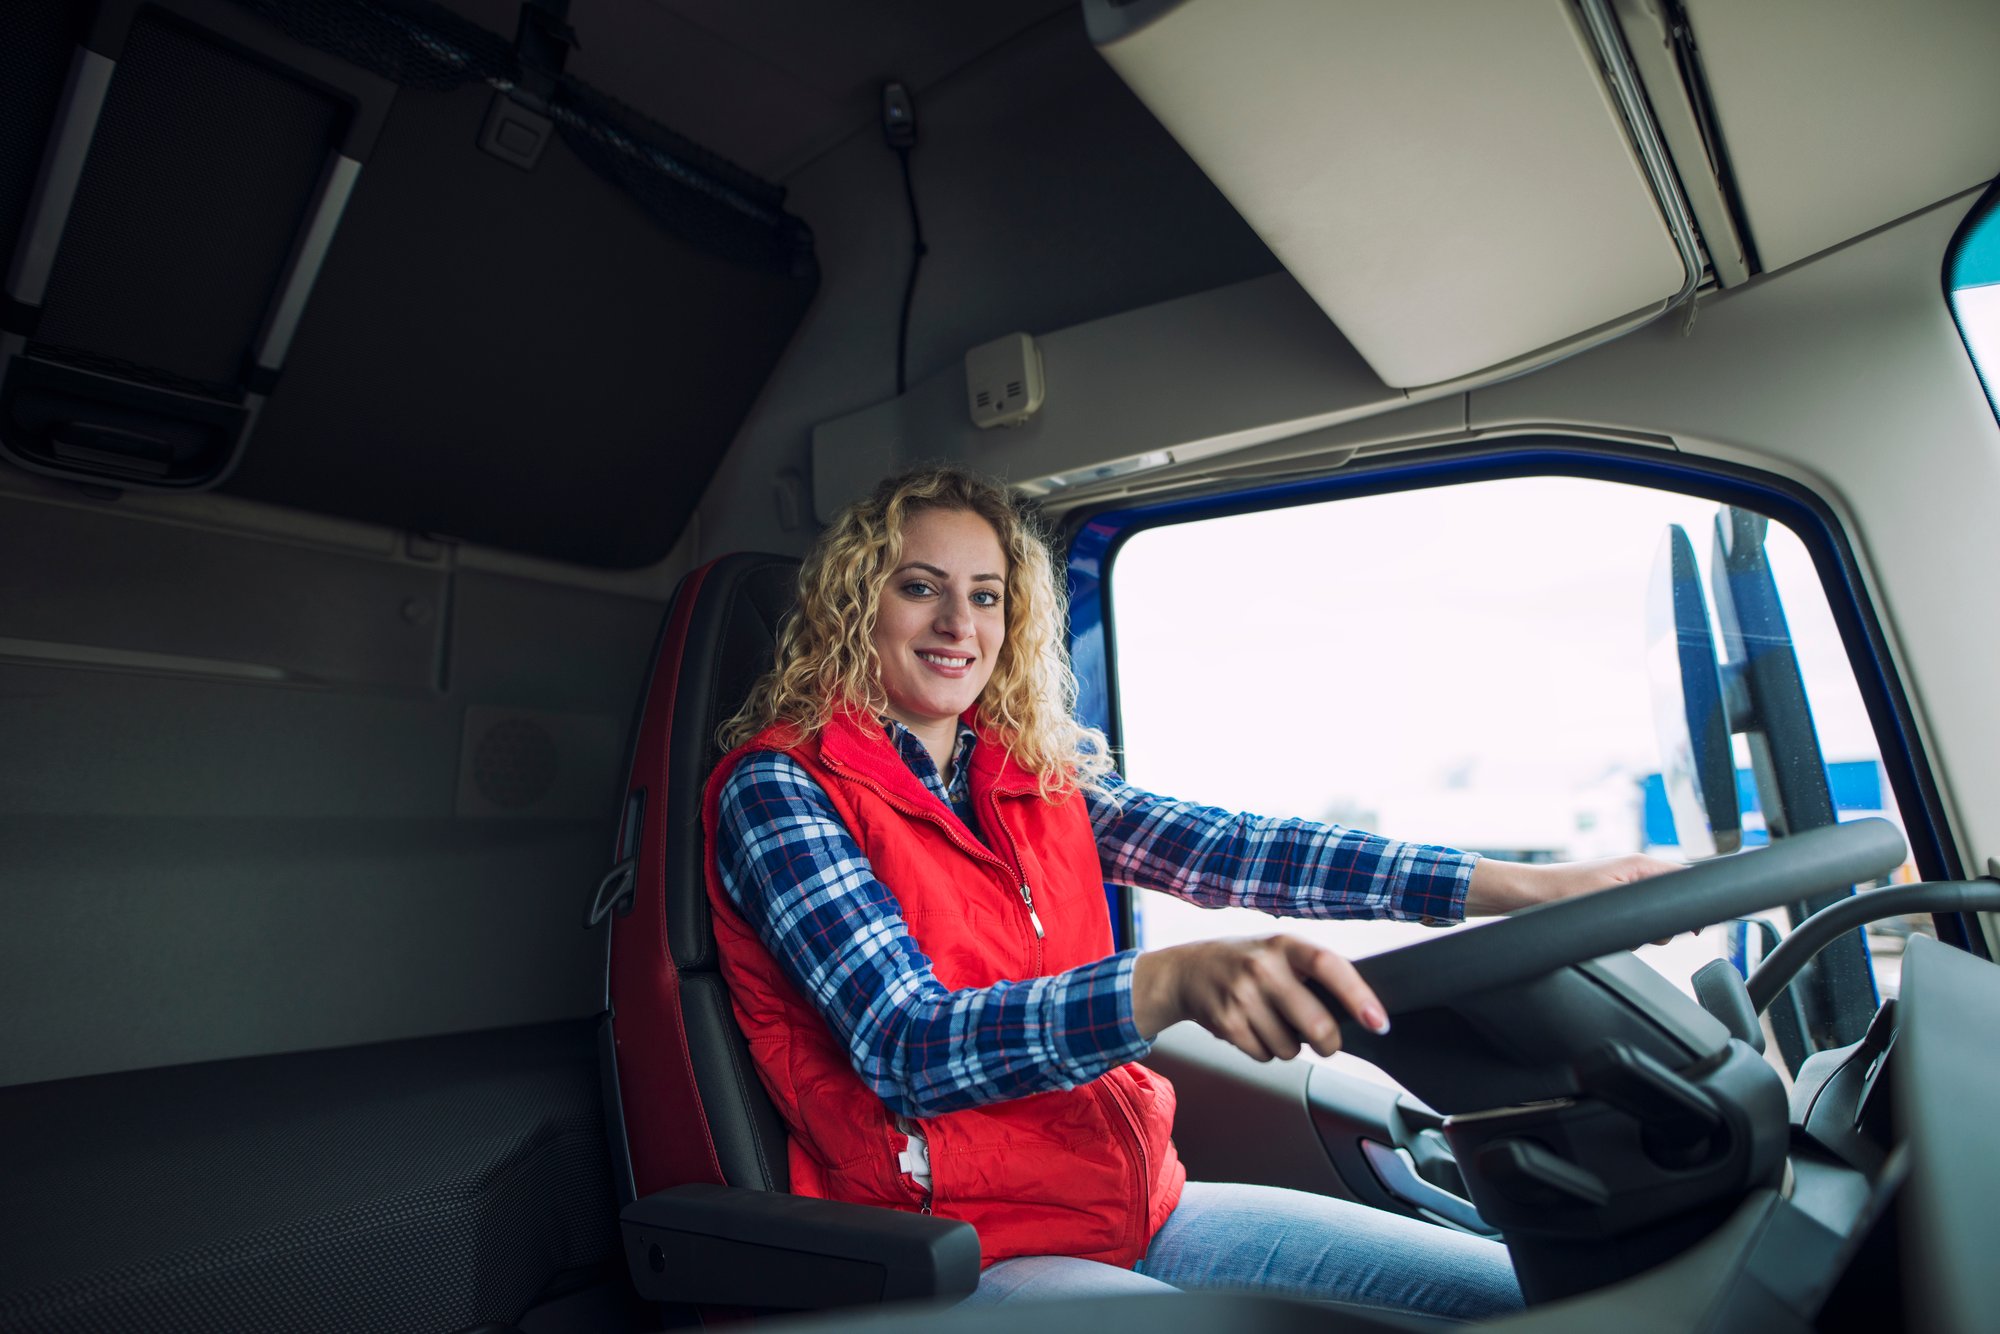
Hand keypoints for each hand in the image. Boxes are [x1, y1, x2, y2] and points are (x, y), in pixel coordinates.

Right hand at [1130, 935, 1387, 1061]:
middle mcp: (1262, 967)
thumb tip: (1361, 1013)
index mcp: (1284, 944)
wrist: (1186, 971)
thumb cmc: (1245, 962)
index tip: (1379, 1022)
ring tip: (1271, 1022)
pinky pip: (1264, 1056)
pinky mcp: (1227, 1023)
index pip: (1330, 966)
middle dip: (1329, 1043)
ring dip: (1289, 1045)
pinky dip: (1264, 1050)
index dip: (1358, 996)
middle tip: (1327, 1042)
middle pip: (1316, 1024)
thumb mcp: (1278, 951)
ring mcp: (1242, 996)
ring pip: (1290, 1048)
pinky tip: (1251, 1028)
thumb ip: (1313, 972)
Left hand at [1466, 853, 1682, 914]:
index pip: (1684, 878)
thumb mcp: (1612, 898)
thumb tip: (1677, 913)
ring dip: (1640, 932)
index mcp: (1639, 865)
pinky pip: (1634, 922)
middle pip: (1671, 903)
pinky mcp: (1611, 901)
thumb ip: (1649, 901)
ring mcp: (1622, 888)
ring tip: (1617, 930)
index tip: (1693, 926)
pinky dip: (1627, 933)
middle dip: (1660, 925)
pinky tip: (1611, 935)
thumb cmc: (1562, 893)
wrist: (1528, 896)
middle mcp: (1633, 873)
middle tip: (1639, 932)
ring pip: (1652, 917)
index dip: (1693, 903)